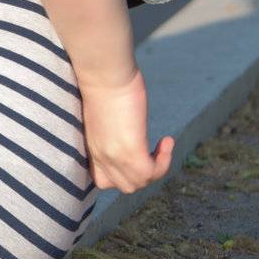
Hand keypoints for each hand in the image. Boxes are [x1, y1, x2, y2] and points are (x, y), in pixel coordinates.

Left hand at [77, 66, 173, 192]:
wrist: (101, 72)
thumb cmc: (102, 81)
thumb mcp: (105, 111)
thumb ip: (112, 124)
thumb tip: (125, 121)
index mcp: (91, 145)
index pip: (101, 179)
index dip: (120, 176)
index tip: (135, 158)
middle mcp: (100, 154)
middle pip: (124, 186)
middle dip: (143, 174)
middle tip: (153, 152)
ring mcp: (114, 155)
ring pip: (137, 184)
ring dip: (156, 169)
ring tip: (162, 146)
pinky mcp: (130, 150)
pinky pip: (150, 173)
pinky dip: (164, 162)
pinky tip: (167, 140)